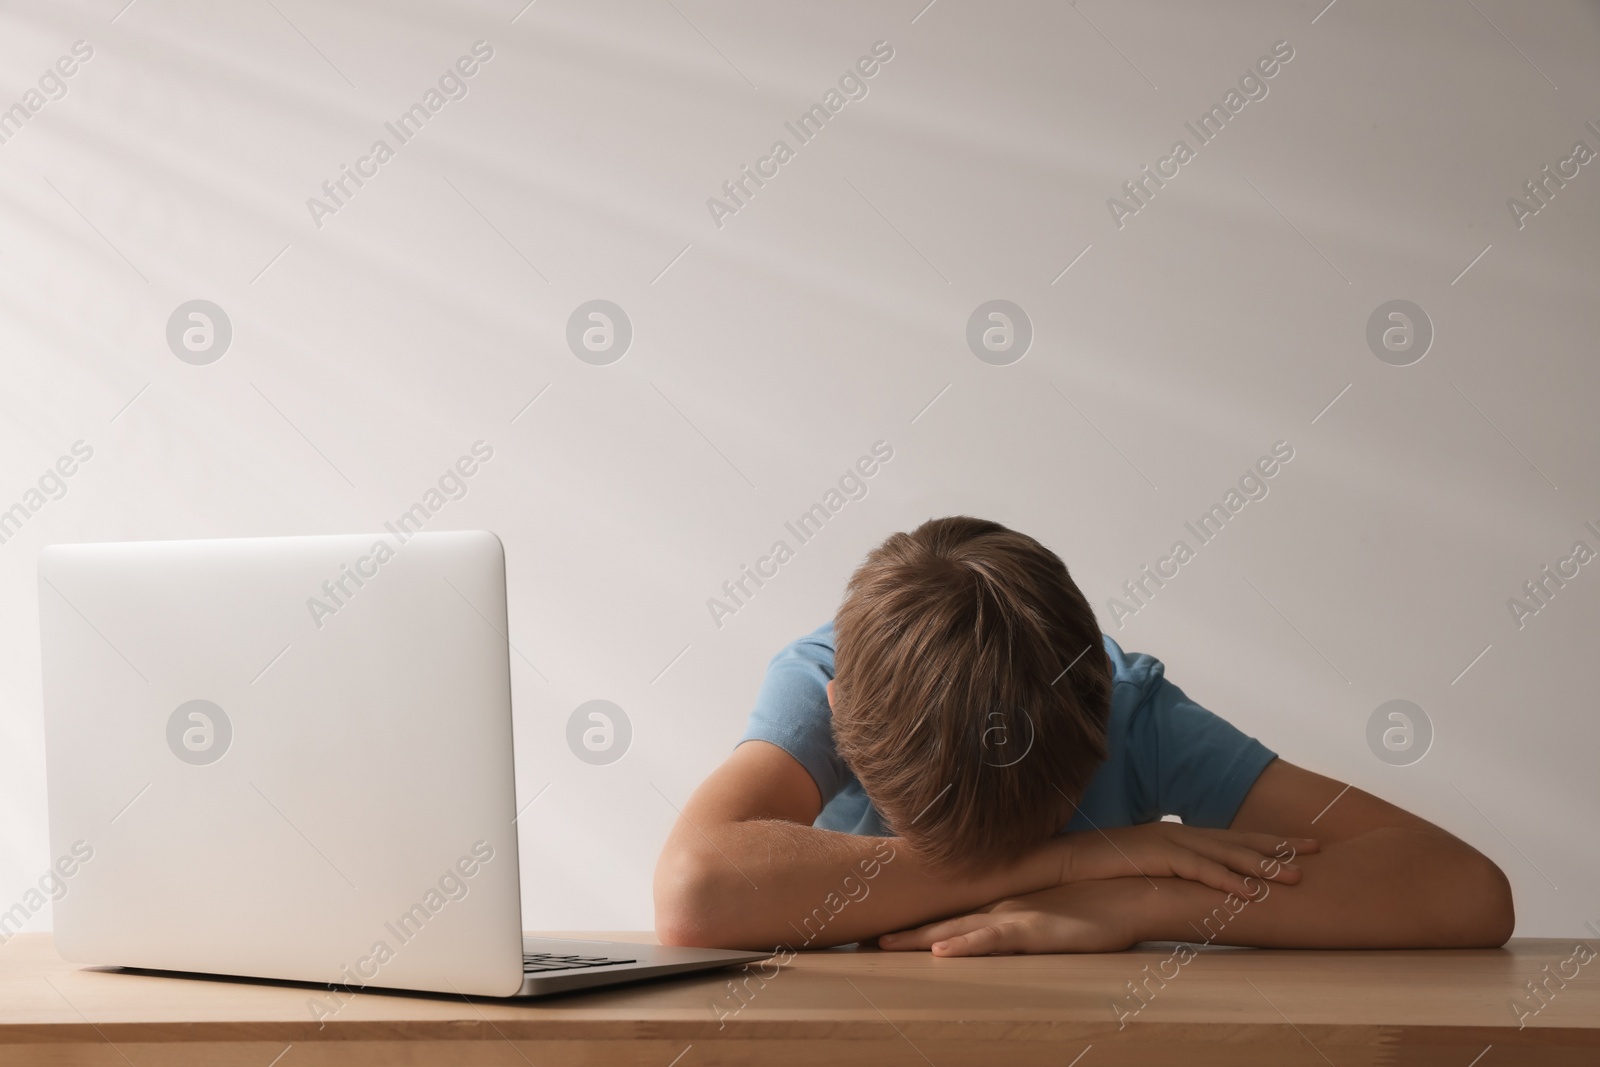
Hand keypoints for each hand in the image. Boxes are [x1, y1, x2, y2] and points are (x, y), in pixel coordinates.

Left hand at [878, 879, 1149, 955]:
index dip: (911, 921)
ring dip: (919, 939)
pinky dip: (967, 946)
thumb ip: (1021, 921)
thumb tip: (995, 932)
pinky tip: (942, 954)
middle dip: (901, 931)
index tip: (875, 930)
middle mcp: (998, 907)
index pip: (947, 914)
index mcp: (998, 904)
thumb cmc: (1093, 905)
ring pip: (957, 930)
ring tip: (884, 946)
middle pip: (940, 921)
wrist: (1130, 892)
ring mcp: (1014, 917)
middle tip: (861, 940)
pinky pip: (994, 940)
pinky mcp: (1034, 930)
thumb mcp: (1048, 915)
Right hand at [1054, 823, 1315, 898]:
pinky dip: (1227, 880)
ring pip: (1226, 854)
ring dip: (1263, 865)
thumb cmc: (1098, 869)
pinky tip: (1250, 892)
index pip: (1230, 838)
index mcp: (1178, 836)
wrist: (1061, 859)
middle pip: (1238, 840)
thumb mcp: (1141, 869)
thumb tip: (1189, 889)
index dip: (1267, 842)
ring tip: (1297, 877)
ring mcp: (1169, 842)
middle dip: (1280, 845)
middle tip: (1318, 850)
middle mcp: (1179, 834)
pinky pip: (1199, 870)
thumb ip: (1168, 874)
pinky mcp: (1156, 855)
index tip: (1300, 846)